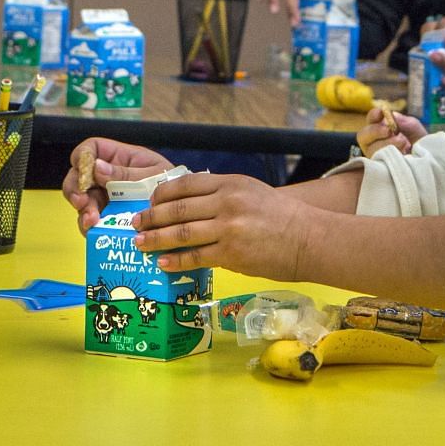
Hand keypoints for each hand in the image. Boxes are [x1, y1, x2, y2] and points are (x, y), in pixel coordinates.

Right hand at [63, 138, 172, 233]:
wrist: (186, 211)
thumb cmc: (172, 184)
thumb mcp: (152, 175)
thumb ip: (125, 173)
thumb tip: (96, 167)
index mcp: (118, 157)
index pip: (90, 149)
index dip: (82, 157)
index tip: (84, 172)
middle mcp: (106, 176)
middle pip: (78, 176)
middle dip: (75, 189)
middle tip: (82, 203)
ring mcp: (105, 198)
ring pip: (82, 201)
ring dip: (82, 210)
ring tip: (91, 221)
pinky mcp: (107, 218)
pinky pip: (91, 221)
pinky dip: (89, 226)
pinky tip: (94, 230)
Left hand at [130, 172, 319, 281]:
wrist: (308, 239)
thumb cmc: (281, 216)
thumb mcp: (250, 191)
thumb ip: (222, 194)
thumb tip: (189, 204)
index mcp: (229, 183)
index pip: (184, 184)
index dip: (161, 194)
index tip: (149, 202)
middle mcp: (226, 202)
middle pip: (177, 209)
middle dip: (151, 217)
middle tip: (136, 224)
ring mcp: (228, 228)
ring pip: (181, 233)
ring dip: (156, 239)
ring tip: (140, 244)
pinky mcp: (232, 254)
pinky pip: (195, 257)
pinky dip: (176, 260)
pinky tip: (163, 263)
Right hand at [356, 105, 426, 157]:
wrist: (430, 164)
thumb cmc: (421, 146)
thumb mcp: (416, 131)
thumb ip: (406, 122)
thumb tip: (393, 116)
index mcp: (380, 131)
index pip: (371, 121)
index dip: (373, 115)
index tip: (381, 112)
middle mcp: (374, 144)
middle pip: (363, 136)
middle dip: (374, 131)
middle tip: (388, 130)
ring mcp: (376, 158)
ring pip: (371, 150)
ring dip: (385, 144)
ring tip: (403, 142)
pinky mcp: (381, 171)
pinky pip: (378, 164)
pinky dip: (388, 157)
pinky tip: (401, 155)